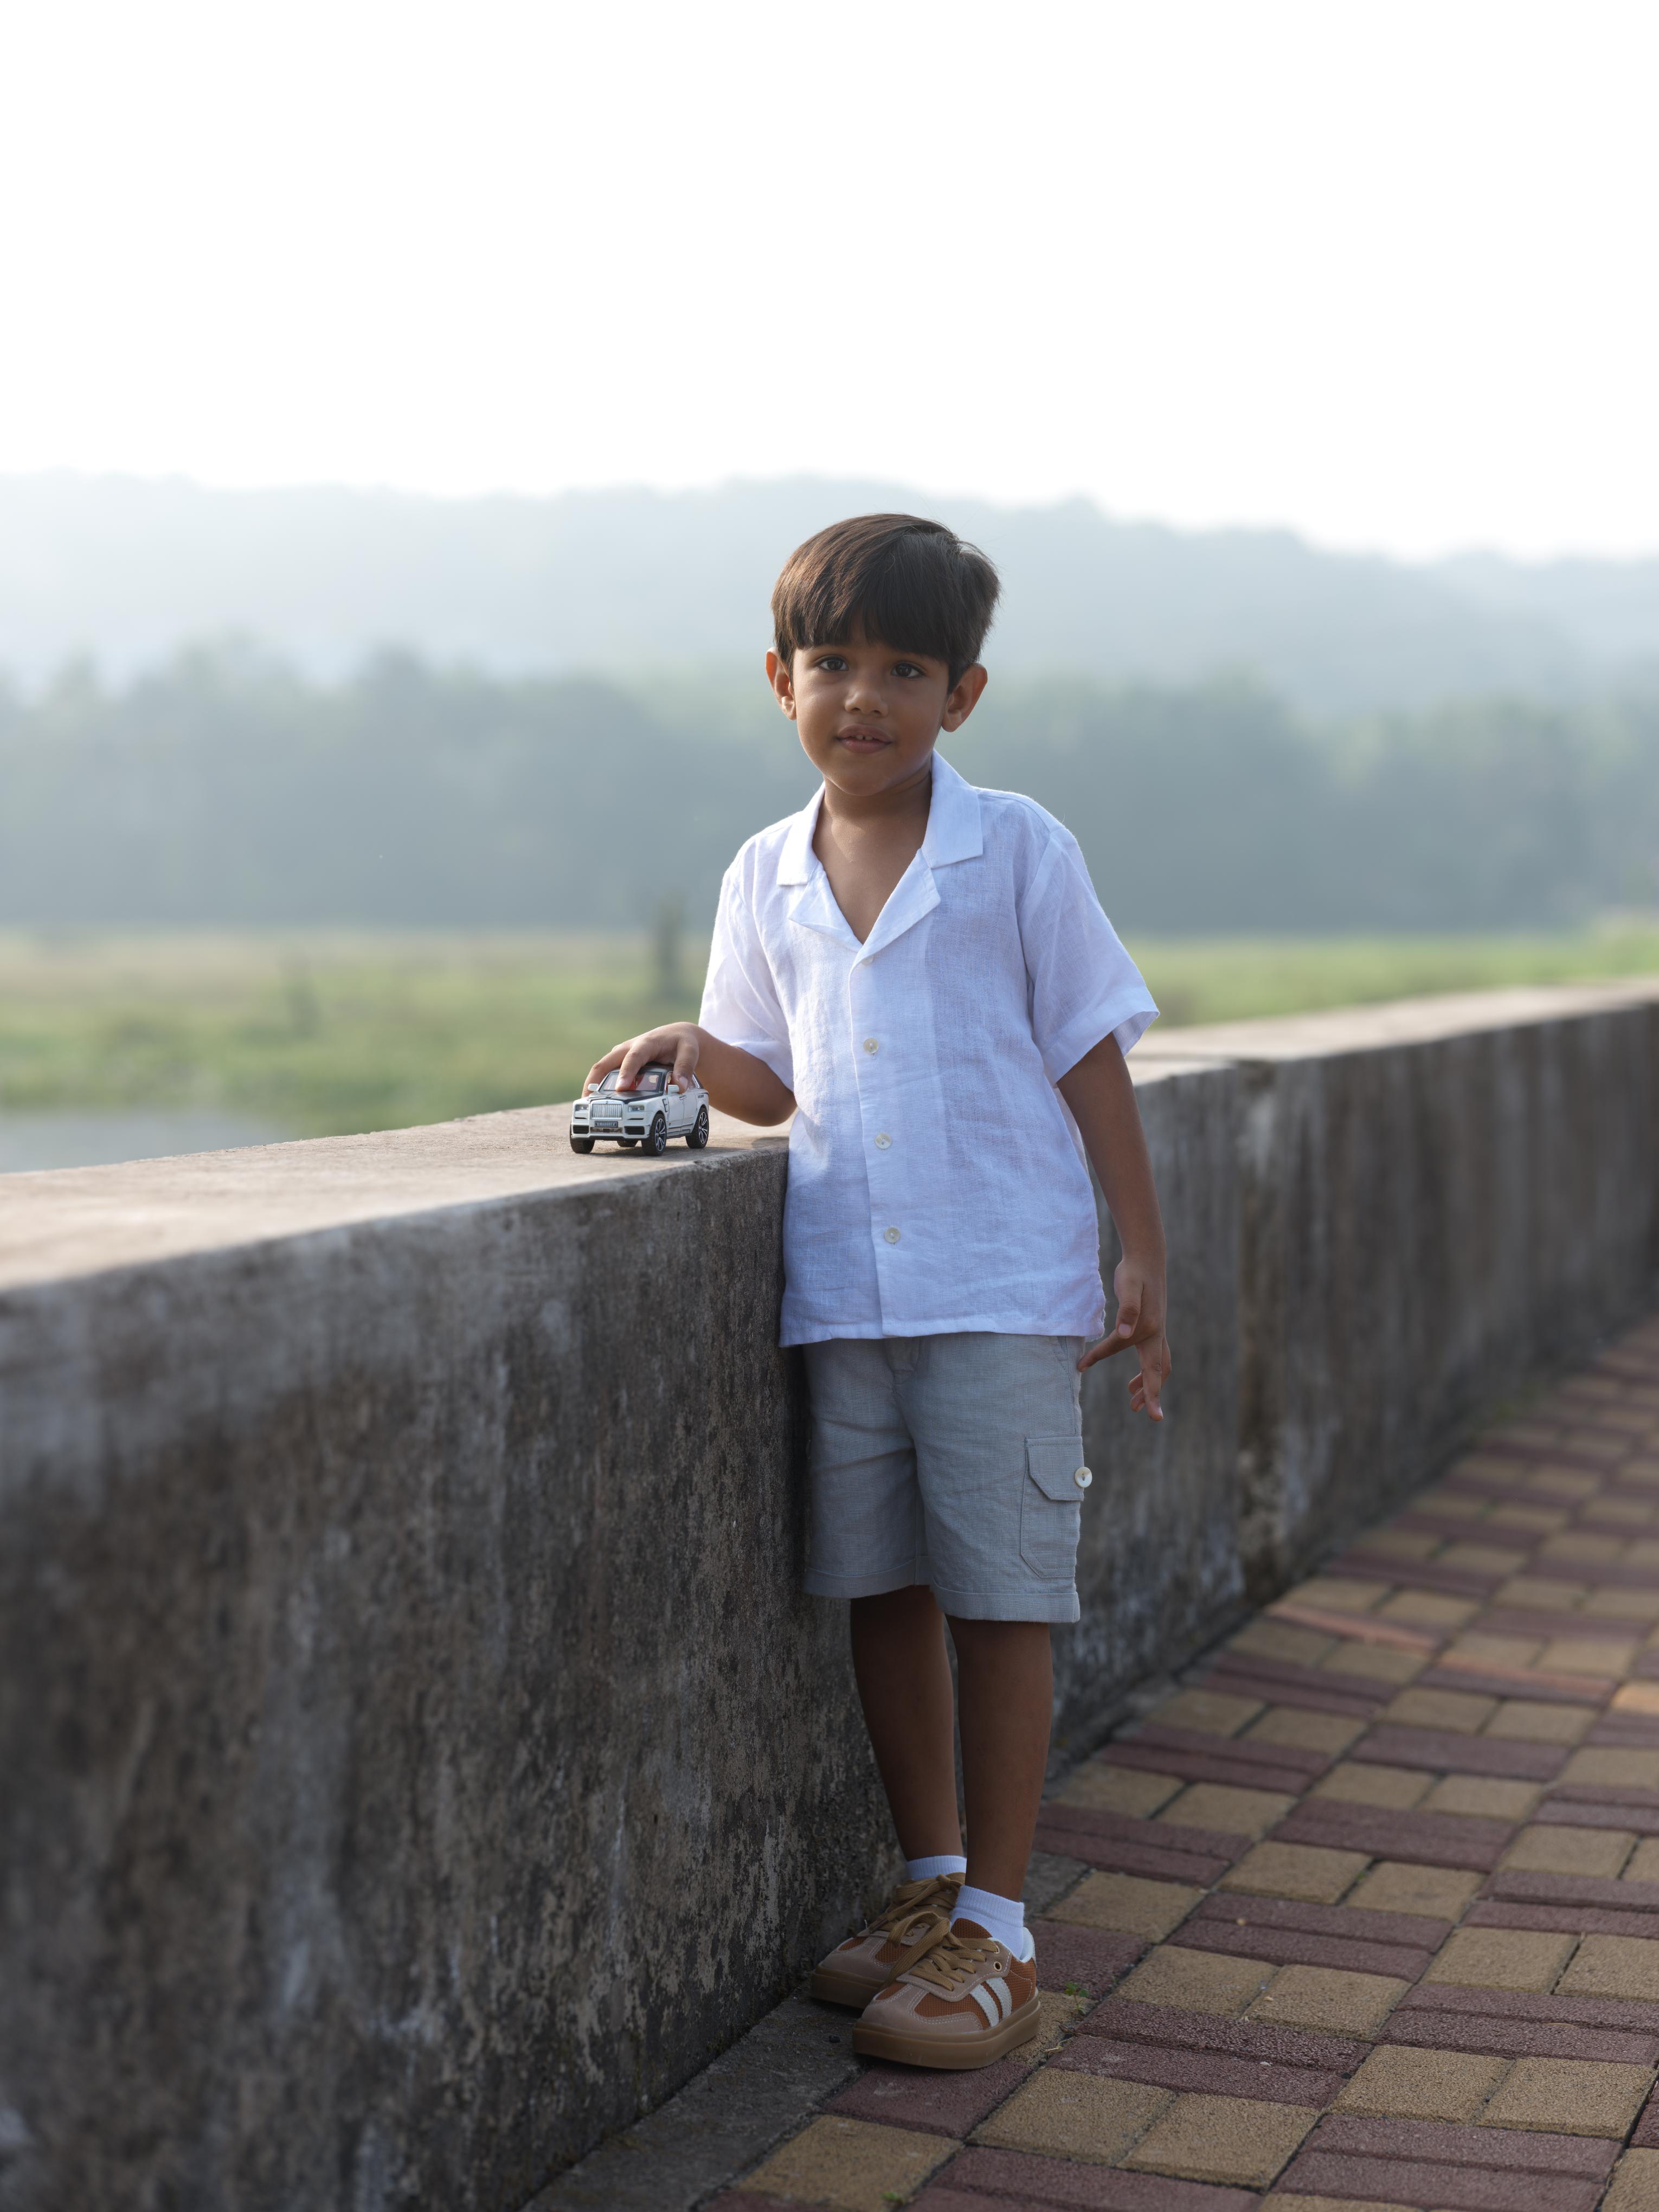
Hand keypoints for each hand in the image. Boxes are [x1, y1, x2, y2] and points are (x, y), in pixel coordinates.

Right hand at [584, 1022, 700, 1095]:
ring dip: (592, 1086)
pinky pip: (606, 1075)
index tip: (621, 1088)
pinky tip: (596, 1104)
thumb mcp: (689, 1052)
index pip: (633, 1058)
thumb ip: (685, 1068)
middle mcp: (629, 1048)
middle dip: (594, 1081)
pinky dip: (599, 1088)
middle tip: (587, 1101)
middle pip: (605, 1063)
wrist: (677, 1035)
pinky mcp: (620, 1063)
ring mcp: (622, 1056)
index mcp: (646, 1043)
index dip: (626, 1072)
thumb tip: (679, 1088)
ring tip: (586, 1107)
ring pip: (601, 1070)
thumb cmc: (683, 1044)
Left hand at [1079, 1256, 1170, 1421]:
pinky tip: (1132, 1378)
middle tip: (1147, 1414)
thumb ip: (1127, 1309)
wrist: (1147, 1259)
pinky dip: (1145, 1370)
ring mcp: (1157, 1331)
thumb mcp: (1128, 1287)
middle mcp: (1157, 1333)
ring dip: (1148, 1384)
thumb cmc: (1135, 1273)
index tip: (1098, 1379)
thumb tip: (1123, 1333)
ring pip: (1158, 1365)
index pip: (1129, 1354)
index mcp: (1150, 1328)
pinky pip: (1152, 1356)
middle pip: (1158, 1370)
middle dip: (1153, 1393)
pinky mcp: (1152, 1327)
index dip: (1113, 1367)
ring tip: (1132, 1400)